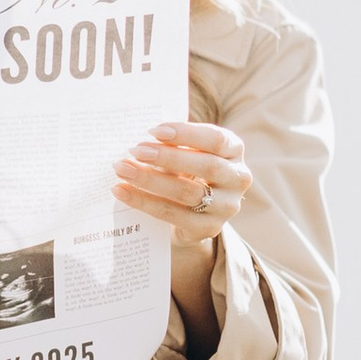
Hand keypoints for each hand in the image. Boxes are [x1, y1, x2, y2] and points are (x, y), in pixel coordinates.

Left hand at [115, 120, 249, 257]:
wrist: (193, 213)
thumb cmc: (187, 170)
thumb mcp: (186, 152)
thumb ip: (172, 143)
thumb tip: (140, 140)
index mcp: (234, 151)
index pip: (216, 139)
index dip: (186, 133)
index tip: (154, 131)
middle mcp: (238, 178)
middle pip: (206, 166)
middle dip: (167, 157)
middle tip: (135, 150)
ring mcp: (226, 206)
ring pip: (188, 192)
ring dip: (151, 180)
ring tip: (123, 169)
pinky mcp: (209, 228)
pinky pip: (173, 214)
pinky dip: (144, 202)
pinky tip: (122, 191)